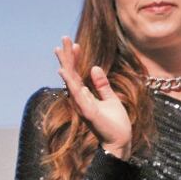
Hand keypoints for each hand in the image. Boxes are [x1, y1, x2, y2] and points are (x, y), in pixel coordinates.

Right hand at [54, 36, 131, 158]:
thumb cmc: (115, 123)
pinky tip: (65, 72)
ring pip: (71, 82)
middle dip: (68, 56)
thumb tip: (94, 68)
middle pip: (71, 74)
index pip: (78, 73)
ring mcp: (83, 105)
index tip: (74, 43)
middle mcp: (81, 99)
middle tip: (64, 38)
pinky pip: (78, 95)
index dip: (76, 58)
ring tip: (61, 50)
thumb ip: (102, 85)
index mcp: (86, 95)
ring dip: (67, 65)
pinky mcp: (89, 112)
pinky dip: (71, 84)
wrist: (120, 141)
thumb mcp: (111, 99)